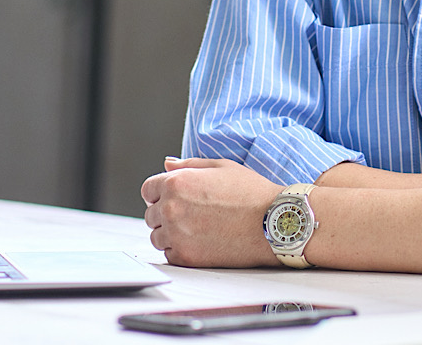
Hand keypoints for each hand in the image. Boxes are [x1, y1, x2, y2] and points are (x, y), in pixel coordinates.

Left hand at [141, 157, 281, 267]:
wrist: (274, 222)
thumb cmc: (251, 192)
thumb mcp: (221, 167)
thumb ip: (188, 165)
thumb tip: (167, 164)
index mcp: (176, 183)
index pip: (148, 190)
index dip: (161, 193)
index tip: (176, 199)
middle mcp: (171, 208)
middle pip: (151, 215)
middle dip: (166, 214)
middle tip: (193, 215)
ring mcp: (177, 235)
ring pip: (157, 237)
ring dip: (171, 234)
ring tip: (199, 230)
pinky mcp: (186, 257)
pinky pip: (169, 255)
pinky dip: (181, 250)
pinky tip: (202, 242)